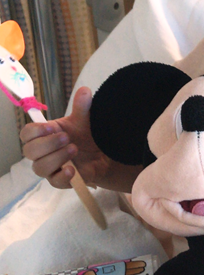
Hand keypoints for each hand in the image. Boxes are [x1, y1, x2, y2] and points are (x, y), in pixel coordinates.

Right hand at [20, 86, 139, 191]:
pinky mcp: (62, 180)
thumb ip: (83, 107)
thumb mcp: (86, 119)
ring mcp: (52, 167)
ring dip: (56, 158)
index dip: (34, 131)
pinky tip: (72, 170)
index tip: (50, 128)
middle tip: (67, 137)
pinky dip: (62, 176)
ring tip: (74, 149)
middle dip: (46, 144)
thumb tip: (84, 91)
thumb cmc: (88, 135)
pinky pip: (54, 182)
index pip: (27, 134)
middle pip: (29, 151)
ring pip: (39, 168)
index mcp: (46, 134)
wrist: (105, 153)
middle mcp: (44, 152)